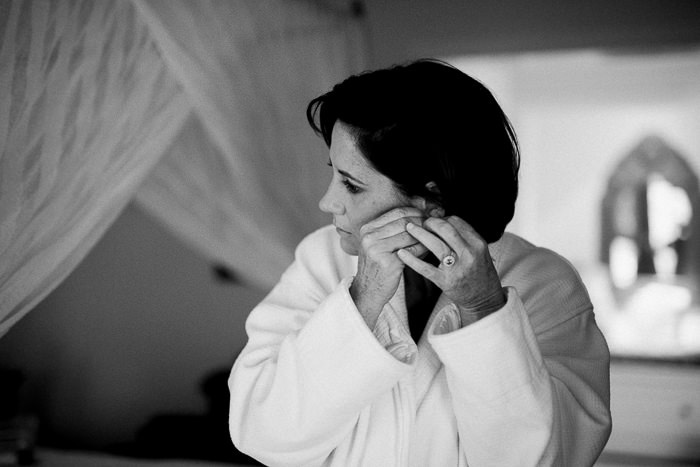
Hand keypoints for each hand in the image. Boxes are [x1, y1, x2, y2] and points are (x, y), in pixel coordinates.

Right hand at [351, 207, 428, 327]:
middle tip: (435, 225)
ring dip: (425, 234)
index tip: (427, 215)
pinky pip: (413, 250)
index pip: (397, 212)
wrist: (368, 291)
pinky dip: (423, 248)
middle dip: (422, 222)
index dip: (415, 212)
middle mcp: (370, 237)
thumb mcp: (377, 244)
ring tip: (434, 236)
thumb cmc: (376, 267)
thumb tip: (421, 216)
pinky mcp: (389, 263)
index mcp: (367, 229)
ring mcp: (378, 249)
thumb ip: (392, 230)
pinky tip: (429, 249)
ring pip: (410, 234)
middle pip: (404, 221)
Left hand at [397, 216, 504, 320]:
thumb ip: (463, 236)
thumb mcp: (478, 250)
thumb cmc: (478, 271)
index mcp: (477, 243)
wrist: (484, 298)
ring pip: (436, 245)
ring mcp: (457, 268)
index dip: (442, 218)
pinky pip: (425, 268)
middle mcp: (469, 254)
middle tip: (421, 221)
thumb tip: (442, 218)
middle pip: (446, 229)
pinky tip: (401, 253)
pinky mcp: (446, 282)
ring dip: (420, 234)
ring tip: (409, 228)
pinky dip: (412, 260)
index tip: (433, 219)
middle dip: (430, 222)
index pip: (456, 222)